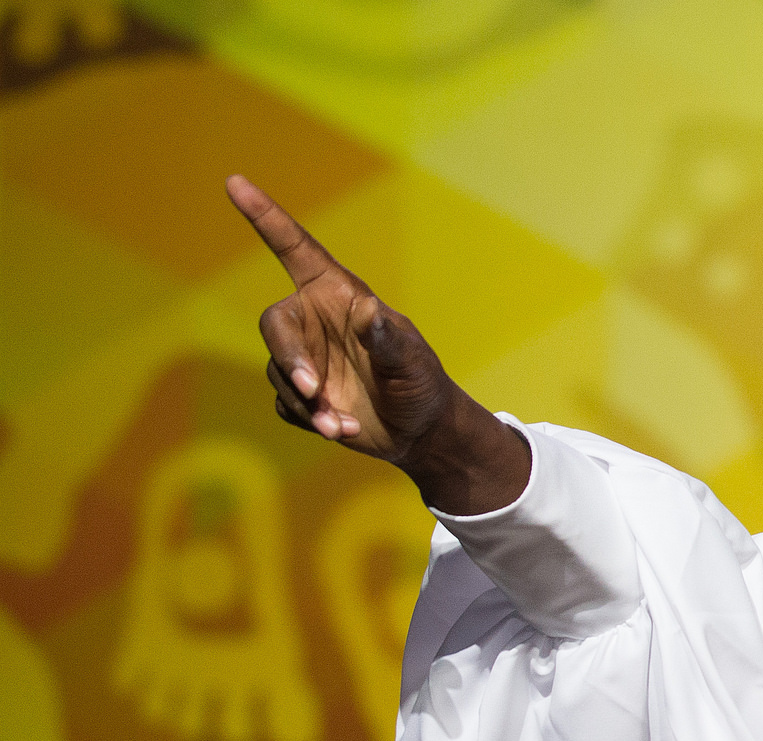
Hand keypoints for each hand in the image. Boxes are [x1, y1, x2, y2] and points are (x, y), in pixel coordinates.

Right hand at [225, 175, 527, 513]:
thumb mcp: (412, 361)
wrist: (420, 431)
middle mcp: (314, 321)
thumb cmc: (421, 384)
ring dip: (306, 402)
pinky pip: (285, 404)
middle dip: (289, 359)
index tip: (235, 182)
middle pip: (273, 326)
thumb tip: (369, 310)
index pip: (294, 249)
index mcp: (338, 295)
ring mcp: (305, 358)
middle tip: (312, 391)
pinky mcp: (301, 393)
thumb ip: (389, 338)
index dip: (265, 216)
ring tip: (341, 424)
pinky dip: (310, 420)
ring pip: (278, 372)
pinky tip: (341, 430)